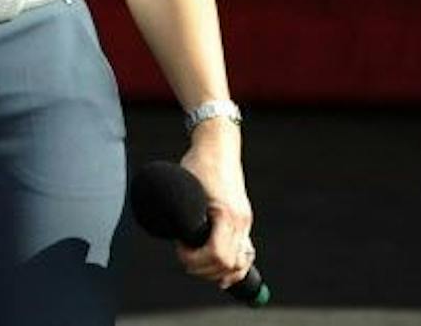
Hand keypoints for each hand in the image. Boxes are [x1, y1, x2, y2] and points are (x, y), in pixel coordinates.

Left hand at [177, 124, 255, 290]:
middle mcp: (240, 222)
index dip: (196, 259)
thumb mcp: (185, 187)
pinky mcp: (243, 221)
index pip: (218, 255)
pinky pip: (245, 254)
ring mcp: (244, 223)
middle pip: (228, 265)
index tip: (180, 248)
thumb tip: (175, 235)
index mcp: (226, 215)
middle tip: (184, 255)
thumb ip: (182, 212)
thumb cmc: (199, 164)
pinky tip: (221, 273)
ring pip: (240, 264)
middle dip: (203, 268)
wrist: (218, 147)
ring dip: (217, 271)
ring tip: (197, 261)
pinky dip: (233, 267)